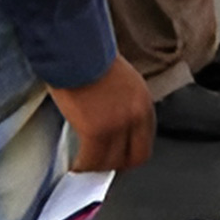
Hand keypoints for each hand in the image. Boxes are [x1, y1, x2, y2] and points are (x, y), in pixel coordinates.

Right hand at [47, 56, 154, 172]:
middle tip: (101, 169)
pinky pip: (91, 160)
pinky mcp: (96, 131)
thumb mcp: (121, 81)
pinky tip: (75, 168)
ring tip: (84, 169)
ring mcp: (118, 126)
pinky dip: (83, 167)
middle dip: (117, 166)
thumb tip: (112, 123)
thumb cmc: (92, 59)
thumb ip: (123, 104)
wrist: (77, 51)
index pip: (145, 141)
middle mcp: (136, 117)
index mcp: (144, 103)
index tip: (118, 159)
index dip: (130, 154)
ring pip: (111, 162)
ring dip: (97, 168)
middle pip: (134, 157)